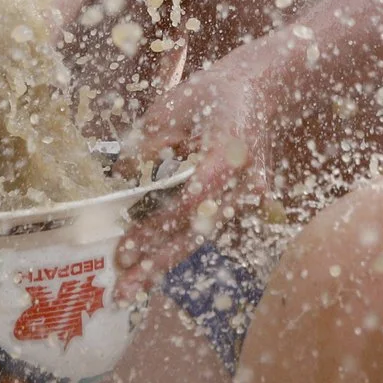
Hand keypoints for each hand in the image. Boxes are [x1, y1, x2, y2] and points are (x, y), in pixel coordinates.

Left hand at [113, 67, 273, 299]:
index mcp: (231, 153)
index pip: (194, 200)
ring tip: (131, 288)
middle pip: (199, 232)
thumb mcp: (175, 105)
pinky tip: (150, 268)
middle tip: (124, 290)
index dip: (159, 226)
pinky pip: (206, 231)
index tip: (127, 246)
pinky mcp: (241, 205)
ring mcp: (248, 198)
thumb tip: (121, 173)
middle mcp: (246, 183)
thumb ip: (150, 141)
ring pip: (202, 237)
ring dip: (165, 262)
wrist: (260, 93)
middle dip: (159, 263)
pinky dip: (177, 248)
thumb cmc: (214, 94)